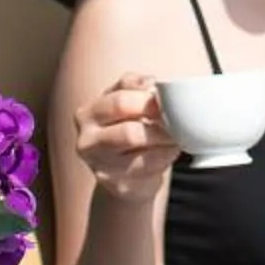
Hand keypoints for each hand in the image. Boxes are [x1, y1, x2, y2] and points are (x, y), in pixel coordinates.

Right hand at [74, 72, 179, 201]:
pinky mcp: (116, 181)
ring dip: (162, 131)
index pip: (120, 93)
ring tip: (176, 132)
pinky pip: (146, 161)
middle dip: (154, 109)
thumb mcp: (126, 107)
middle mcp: (87, 137)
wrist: (127, 179)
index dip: (148, 92)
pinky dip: (165, 153)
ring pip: (134, 135)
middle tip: (176, 113)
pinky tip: (170, 151)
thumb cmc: (129, 135)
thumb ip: (135, 89)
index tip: (168, 95)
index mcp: (88, 112)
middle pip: (121, 107)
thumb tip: (153, 83)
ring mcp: (98, 162)